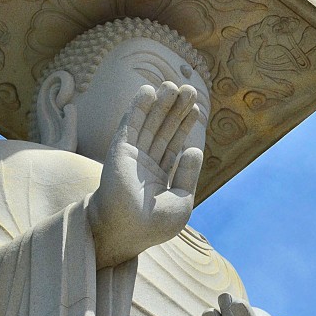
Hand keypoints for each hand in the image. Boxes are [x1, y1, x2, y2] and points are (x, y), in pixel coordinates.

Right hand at [88, 82, 202, 267]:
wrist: (127, 231)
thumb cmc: (153, 225)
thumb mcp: (182, 201)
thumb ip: (188, 175)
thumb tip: (194, 149)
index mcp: (158, 177)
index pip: (173, 145)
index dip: (184, 126)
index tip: (196, 108)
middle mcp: (144, 164)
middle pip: (163, 129)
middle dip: (176, 109)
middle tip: (189, 89)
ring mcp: (131, 156)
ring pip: (149, 124)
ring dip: (161, 104)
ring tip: (173, 84)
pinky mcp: (119, 149)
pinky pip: (130, 124)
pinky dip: (138, 107)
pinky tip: (148, 91)